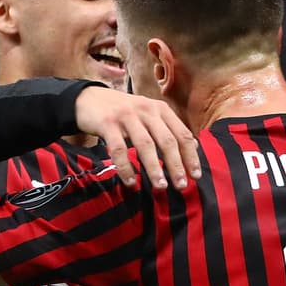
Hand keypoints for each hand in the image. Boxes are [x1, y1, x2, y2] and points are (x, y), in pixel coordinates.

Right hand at [74, 86, 199, 190]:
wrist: (89, 98)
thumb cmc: (124, 113)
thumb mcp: (149, 115)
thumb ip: (169, 129)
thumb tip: (195, 147)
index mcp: (161, 109)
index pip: (182, 134)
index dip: (191, 156)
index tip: (195, 176)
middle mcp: (147, 110)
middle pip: (167, 140)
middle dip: (176, 165)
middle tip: (181, 185)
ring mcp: (127, 116)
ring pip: (145, 145)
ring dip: (154, 168)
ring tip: (161, 187)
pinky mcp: (108, 123)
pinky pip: (119, 149)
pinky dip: (126, 168)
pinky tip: (131, 182)